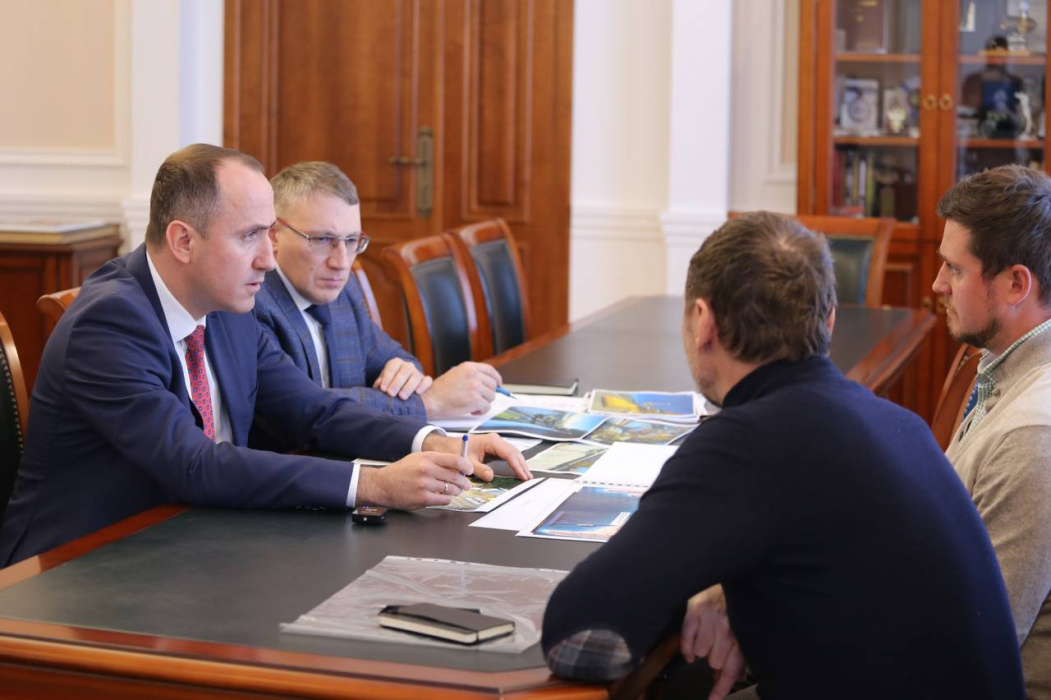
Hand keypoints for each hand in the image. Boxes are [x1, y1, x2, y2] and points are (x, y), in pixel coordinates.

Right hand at [355, 452, 472, 509]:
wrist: (383, 485)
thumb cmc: (401, 471)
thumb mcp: (418, 459)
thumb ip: (437, 461)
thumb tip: (458, 466)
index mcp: (427, 457)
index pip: (455, 460)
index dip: (466, 466)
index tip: (469, 470)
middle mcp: (426, 469)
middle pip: (455, 476)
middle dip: (464, 482)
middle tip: (466, 484)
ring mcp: (424, 484)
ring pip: (451, 489)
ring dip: (456, 491)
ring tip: (455, 491)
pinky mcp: (422, 498)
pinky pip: (443, 500)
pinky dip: (447, 499)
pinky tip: (444, 497)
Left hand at [373, 358, 432, 398]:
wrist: (402, 388)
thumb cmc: (390, 385)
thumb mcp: (383, 382)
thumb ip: (380, 383)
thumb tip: (378, 385)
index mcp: (396, 363)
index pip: (392, 367)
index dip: (387, 378)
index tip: (383, 389)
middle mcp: (408, 366)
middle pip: (404, 371)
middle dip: (397, 383)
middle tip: (391, 394)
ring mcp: (417, 372)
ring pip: (416, 376)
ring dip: (408, 387)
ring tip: (402, 397)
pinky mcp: (426, 380)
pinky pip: (428, 381)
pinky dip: (424, 386)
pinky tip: (418, 393)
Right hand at [421, 362, 501, 418]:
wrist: (431, 400)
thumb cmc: (441, 390)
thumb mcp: (456, 374)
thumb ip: (471, 375)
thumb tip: (486, 382)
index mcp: (469, 367)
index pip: (490, 370)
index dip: (496, 378)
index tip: (499, 384)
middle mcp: (473, 374)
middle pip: (493, 385)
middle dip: (488, 394)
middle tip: (479, 399)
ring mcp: (475, 387)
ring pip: (491, 396)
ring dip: (484, 403)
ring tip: (473, 405)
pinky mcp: (475, 400)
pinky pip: (487, 407)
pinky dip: (481, 411)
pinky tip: (472, 410)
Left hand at [422, 432, 531, 481]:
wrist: (448, 446)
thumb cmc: (456, 451)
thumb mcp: (466, 461)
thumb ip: (478, 469)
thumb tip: (491, 476)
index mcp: (491, 441)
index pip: (508, 453)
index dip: (517, 465)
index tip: (523, 475)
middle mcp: (496, 440)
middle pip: (514, 452)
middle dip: (522, 465)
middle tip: (528, 479)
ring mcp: (496, 443)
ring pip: (513, 453)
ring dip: (520, 464)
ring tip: (527, 476)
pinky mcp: (495, 448)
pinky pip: (508, 455)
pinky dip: (515, 463)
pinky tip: (519, 471)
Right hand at [680, 585, 745, 699]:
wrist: (726, 575)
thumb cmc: (733, 606)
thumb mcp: (740, 631)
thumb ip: (736, 657)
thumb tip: (734, 679)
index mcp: (740, 637)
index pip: (732, 669)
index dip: (721, 688)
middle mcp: (727, 630)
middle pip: (713, 662)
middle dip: (712, 658)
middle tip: (714, 647)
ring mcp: (710, 621)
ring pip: (699, 653)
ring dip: (700, 649)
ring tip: (706, 637)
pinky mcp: (695, 611)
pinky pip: (686, 640)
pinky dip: (686, 647)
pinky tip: (691, 644)